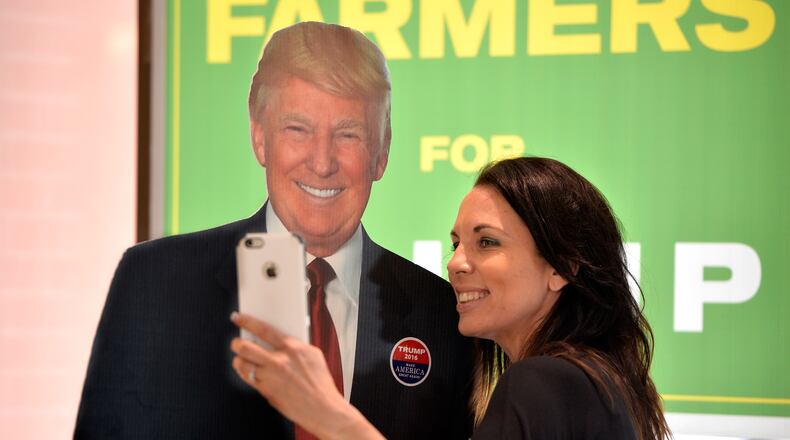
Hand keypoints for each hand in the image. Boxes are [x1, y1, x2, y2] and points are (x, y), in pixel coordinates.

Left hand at [230, 312, 382, 439]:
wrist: (322, 408)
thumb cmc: (320, 382)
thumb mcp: (313, 355)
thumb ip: (295, 345)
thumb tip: (280, 339)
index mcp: (292, 348)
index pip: (263, 329)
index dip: (247, 321)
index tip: (238, 318)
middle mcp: (279, 361)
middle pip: (245, 347)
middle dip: (236, 343)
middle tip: (236, 342)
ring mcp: (270, 377)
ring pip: (242, 364)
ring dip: (239, 360)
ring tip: (241, 359)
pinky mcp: (266, 391)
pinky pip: (247, 379)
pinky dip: (245, 374)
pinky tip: (248, 372)